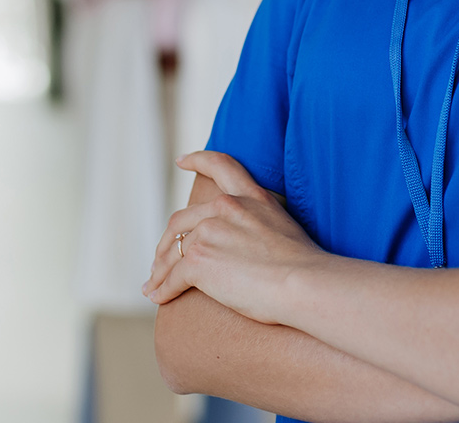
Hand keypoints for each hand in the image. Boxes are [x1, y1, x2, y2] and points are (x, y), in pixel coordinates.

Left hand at [143, 151, 324, 324]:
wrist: (304, 283)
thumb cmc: (304, 267)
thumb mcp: (284, 228)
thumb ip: (259, 225)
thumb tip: (245, 248)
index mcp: (250, 197)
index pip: (221, 166)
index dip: (198, 160)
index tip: (181, 160)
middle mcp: (225, 208)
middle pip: (181, 221)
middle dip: (167, 242)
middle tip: (161, 260)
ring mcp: (209, 232)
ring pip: (173, 252)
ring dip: (160, 271)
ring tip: (154, 285)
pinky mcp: (198, 260)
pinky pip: (172, 277)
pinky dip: (162, 289)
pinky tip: (159, 298)